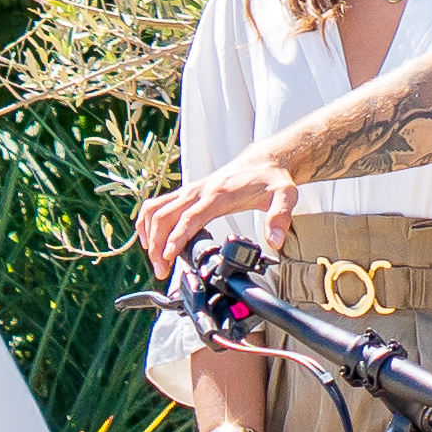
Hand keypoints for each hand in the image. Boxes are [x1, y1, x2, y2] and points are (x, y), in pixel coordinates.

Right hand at [136, 150, 298, 275]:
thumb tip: (274, 240)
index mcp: (217, 194)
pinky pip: (156, 205)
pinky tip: (149, 239)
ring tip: (154, 259)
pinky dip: (146, 222)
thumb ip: (280, 217)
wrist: (263, 161)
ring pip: (154, 209)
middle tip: (160, 270)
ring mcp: (189, 191)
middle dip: (156, 244)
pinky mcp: (186, 193)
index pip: (188, 217)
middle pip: (164, 216)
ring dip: (147, 234)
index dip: (175, 238)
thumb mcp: (285, 195)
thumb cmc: (271, 179)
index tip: (167, 257)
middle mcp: (198, 190)